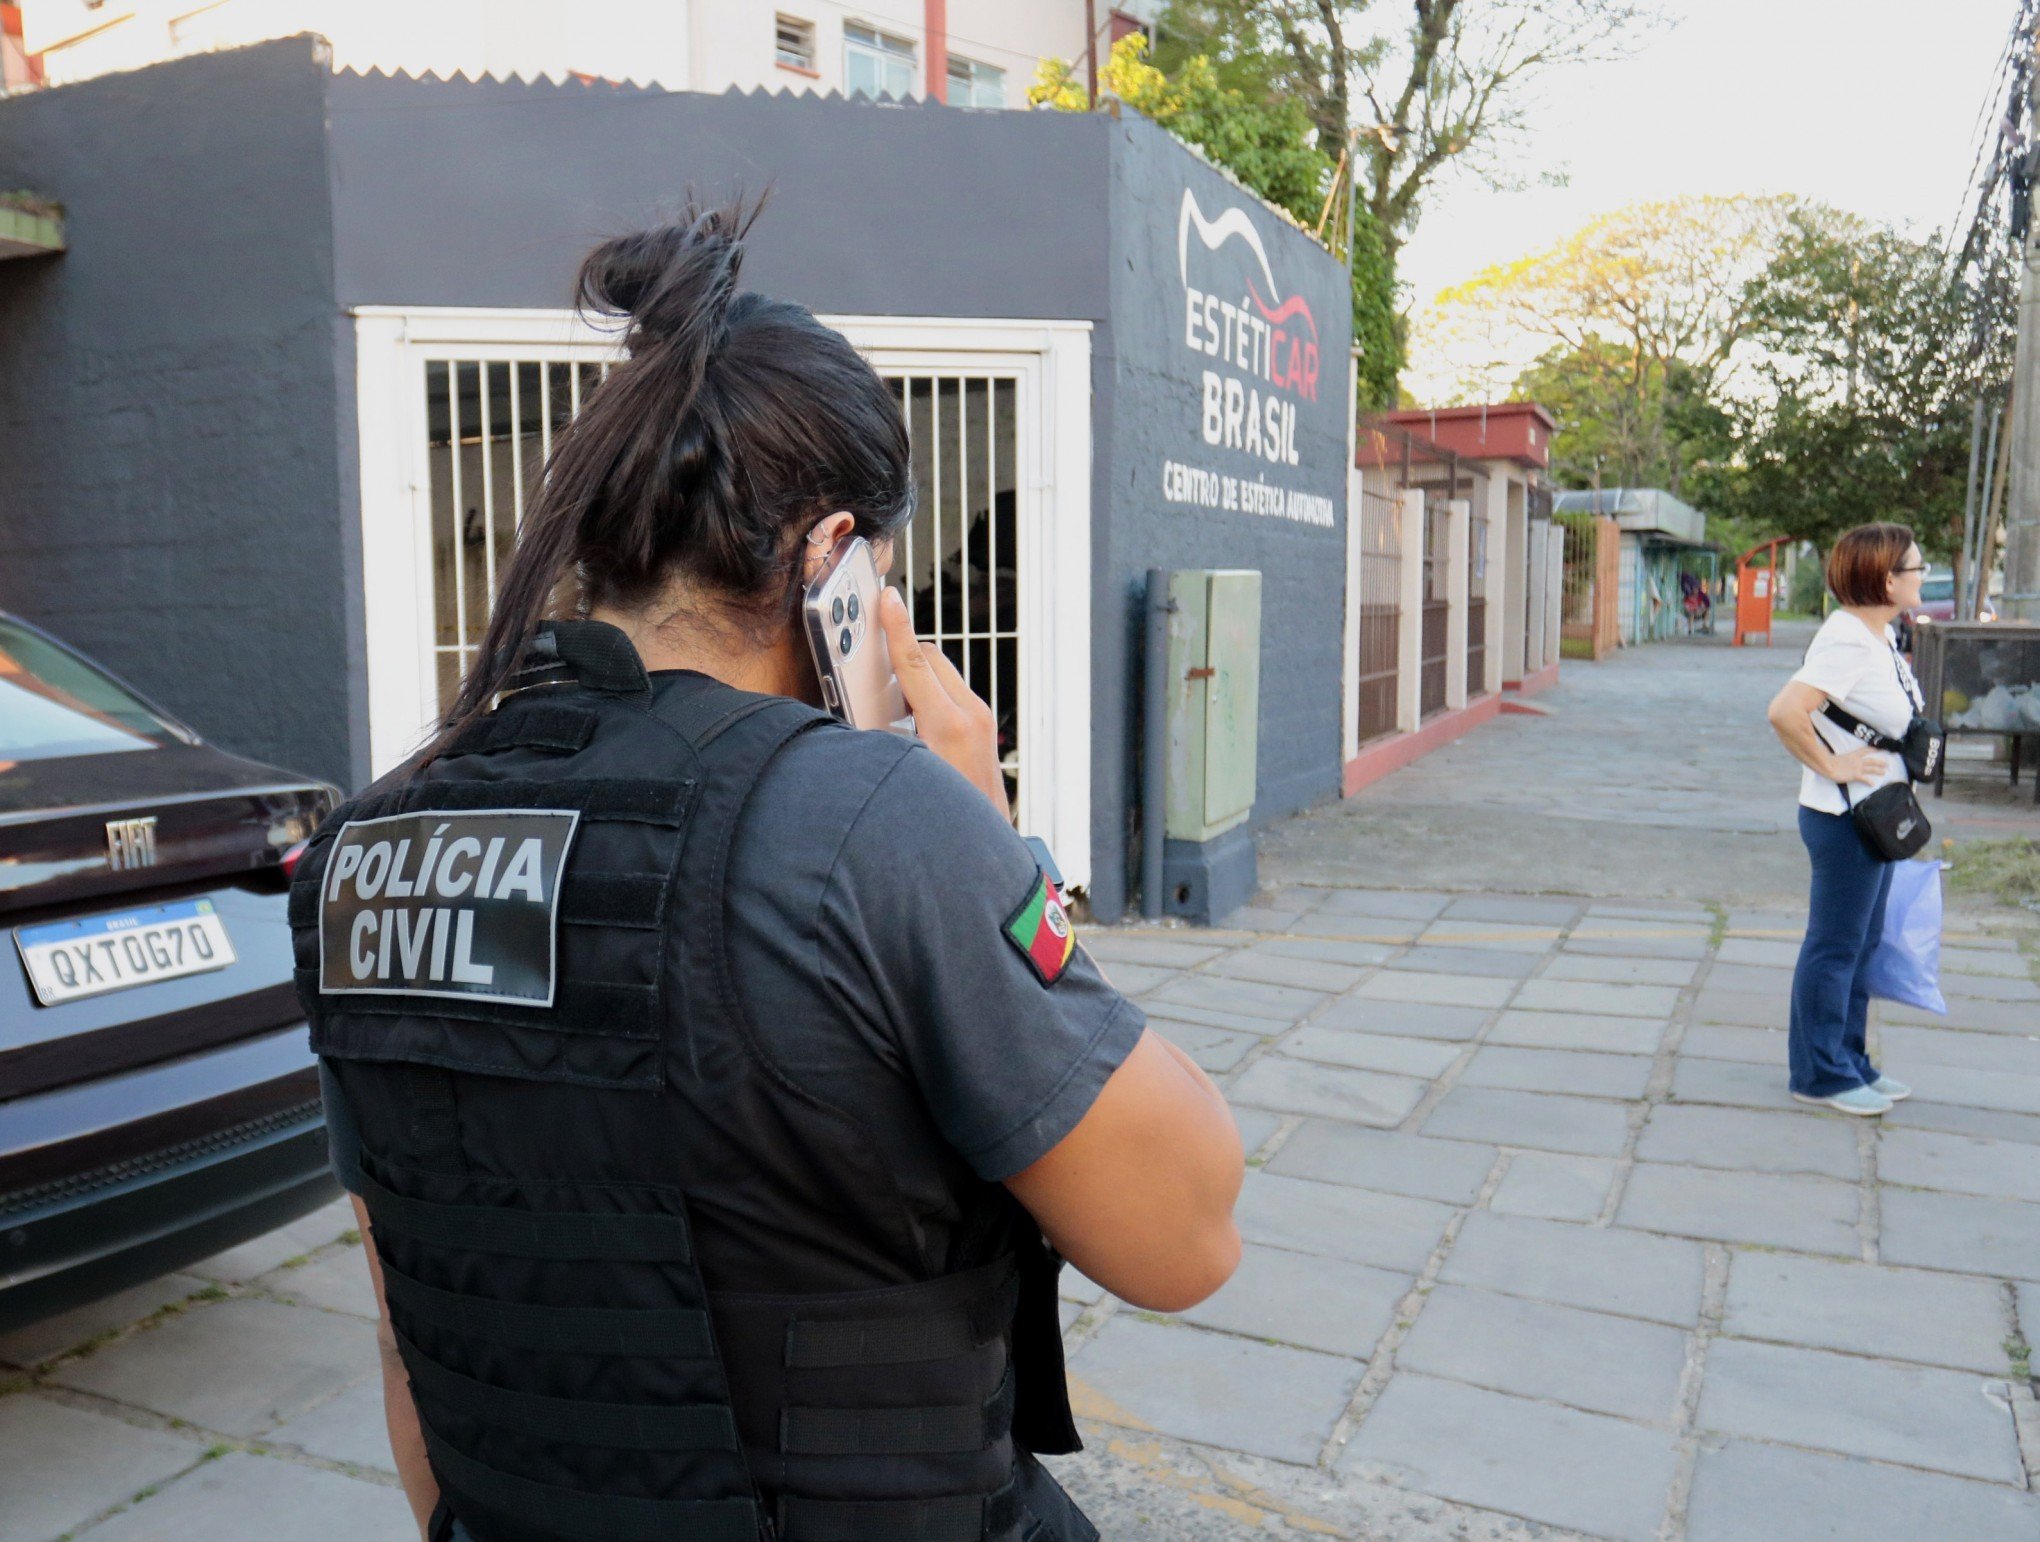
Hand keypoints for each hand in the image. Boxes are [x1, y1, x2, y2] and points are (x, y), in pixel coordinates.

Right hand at [878, 588, 1010, 817]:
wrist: (983, 851)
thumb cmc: (940, 819)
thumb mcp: (901, 774)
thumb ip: (877, 739)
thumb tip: (857, 712)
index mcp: (948, 725)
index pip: (914, 662)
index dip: (895, 627)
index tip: (886, 598)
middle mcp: (971, 717)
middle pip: (930, 659)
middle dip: (901, 653)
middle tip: (872, 656)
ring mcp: (981, 722)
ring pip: (942, 674)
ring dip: (915, 676)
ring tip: (890, 697)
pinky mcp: (983, 729)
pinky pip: (951, 694)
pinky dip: (928, 694)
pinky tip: (911, 720)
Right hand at [1831, 746, 1888, 785]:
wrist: (1828, 766)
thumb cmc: (1828, 761)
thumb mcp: (1836, 755)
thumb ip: (1837, 753)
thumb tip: (1828, 748)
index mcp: (1852, 755)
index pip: (1865, 750)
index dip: (1872, 749)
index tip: (1877, 750)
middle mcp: (1857, 761)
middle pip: (1871, 760)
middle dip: (1880, 761)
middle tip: (1887, 763)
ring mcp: (1857, 768)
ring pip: (1871, 768)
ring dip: (1879, 770)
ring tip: (1884, 772)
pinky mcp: (1855, 775)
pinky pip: (1865, 779)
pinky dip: (1869, 781)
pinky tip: (1873, 784)